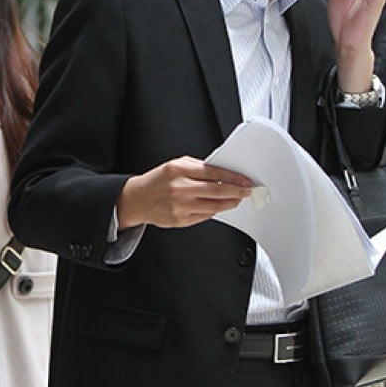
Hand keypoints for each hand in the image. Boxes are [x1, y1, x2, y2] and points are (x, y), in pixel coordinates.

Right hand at [116, 156, 252, 229]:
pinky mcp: (180, 220)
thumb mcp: (176, 165)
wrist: (138, 199)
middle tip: (247, 191)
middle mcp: (180, 188)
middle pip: (217, 191)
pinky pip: (205, 216)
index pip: (214, 173)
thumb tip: (222, 174)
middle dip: (237, 191)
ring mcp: (180, 206)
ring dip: (229, 203)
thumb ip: (198, 168)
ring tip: (235, 199)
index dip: (233, 177)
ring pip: (213, 206)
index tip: (245, 181)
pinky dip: (214, 211)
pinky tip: (218, 206)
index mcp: (180, 169)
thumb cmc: (158, 180)